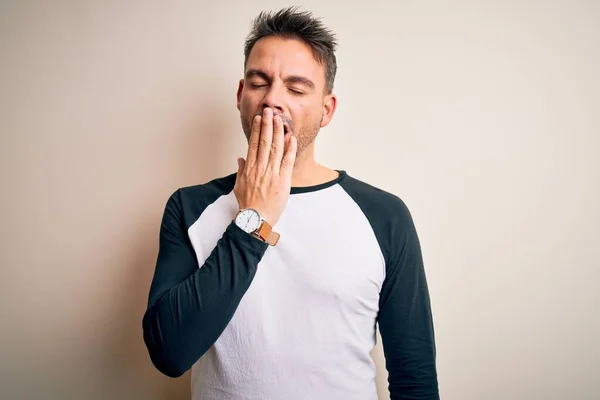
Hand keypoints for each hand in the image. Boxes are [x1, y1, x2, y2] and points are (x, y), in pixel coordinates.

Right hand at [233, 107, 296, 226]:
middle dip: (267, 125)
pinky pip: (287, 161)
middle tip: (269, 111)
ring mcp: (271, 174)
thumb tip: (240, 159)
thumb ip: (241, 171)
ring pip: (275, 148)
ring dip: (278, 132)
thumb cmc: (248, 205)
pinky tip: (291, 138)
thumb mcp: (239, 186)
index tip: (259, 119)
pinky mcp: (282, 181)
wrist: (255, 219)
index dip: (256, 130)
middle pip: (264, 142)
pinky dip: (290, 149)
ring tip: (280, 119)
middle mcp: (260, 168)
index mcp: (249, 169)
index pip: (253, 144)